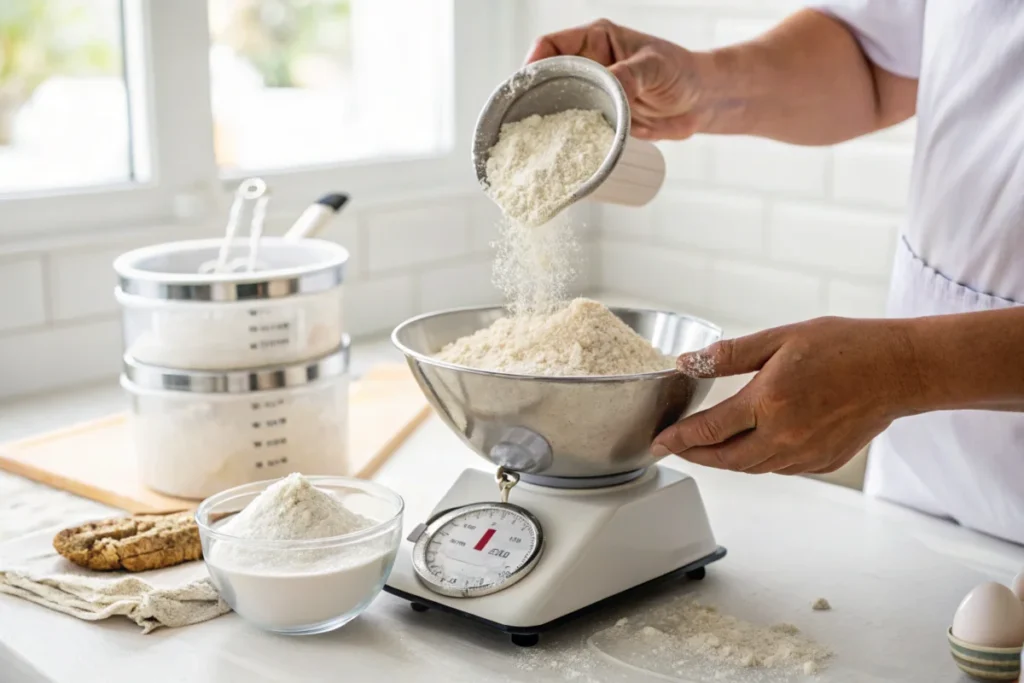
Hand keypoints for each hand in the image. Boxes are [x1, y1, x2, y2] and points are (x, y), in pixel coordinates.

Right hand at [525, 19, 706, 139]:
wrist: (702, 102)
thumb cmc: (682, 72)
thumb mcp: (655, 67)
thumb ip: (630, 75)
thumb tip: (608, 89)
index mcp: (594, 41)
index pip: (551, 46)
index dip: (533, 64)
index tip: (527, 85)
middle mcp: (588, 67)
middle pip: (547, 80)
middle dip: (535, 99)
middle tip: (526, 122)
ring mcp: (593, 95)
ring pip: (560, 108)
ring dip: (550, 125)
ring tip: (538, 142)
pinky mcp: (601, 120)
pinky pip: (577, 130)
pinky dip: (568, 142)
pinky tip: (560, 154)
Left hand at [652, 317, 922, 473]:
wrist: (900, 370)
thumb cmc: (846, 347)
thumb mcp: (781, 339)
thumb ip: (730, 356)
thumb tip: (689, 363)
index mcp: (769, 402)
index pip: (709, 430)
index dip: (679, 438)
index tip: (659, 441)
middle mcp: (785, 436)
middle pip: (724, 460)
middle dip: (695, 456)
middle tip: (674, 448)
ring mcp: (805, 454)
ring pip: (751, 468)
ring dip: (724, 461)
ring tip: (705, 449)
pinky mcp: (823, 462)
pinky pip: (778, 468)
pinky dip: (757, 461)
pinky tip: (750, 446)